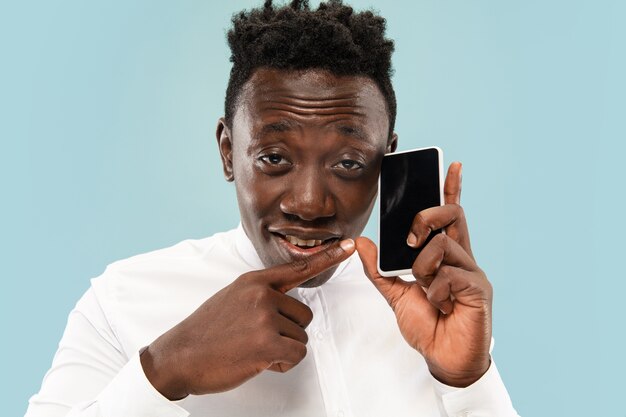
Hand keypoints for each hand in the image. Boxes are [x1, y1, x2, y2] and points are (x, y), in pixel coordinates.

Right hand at [141, 239, 355, 398]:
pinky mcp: (266, 342)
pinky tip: (258, 360)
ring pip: (300, 337)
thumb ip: (260, 295)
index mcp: (254, 281)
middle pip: (304, 314)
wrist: (179, 355)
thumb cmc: (206, 331)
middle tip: (256, 338)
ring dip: (282, 349)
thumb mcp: (232, 299)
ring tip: (251, 348)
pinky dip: (281, 362)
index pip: (298, 268)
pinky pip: (295, 353)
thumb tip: (284, 301)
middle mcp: (262, 294)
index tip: (349, 246)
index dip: (327, 257)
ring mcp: (264, 316)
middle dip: (287, 332)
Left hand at [356, 162, 491, 386]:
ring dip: (423, 266)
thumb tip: (361, 243)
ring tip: (426, 289)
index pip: (450, 215)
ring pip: (443, 244)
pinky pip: (449, 274)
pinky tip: (440, 305)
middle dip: (425, 217)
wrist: (443, 359)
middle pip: (450, 214)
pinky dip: (435, 290)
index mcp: (445, 256)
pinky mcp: (478, 289)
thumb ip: (378, 268)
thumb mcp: (395, 293)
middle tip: (410, 241)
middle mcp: (462, 258)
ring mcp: (472, 272)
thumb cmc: (427, 326)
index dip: (452, 190)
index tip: (453, 166)